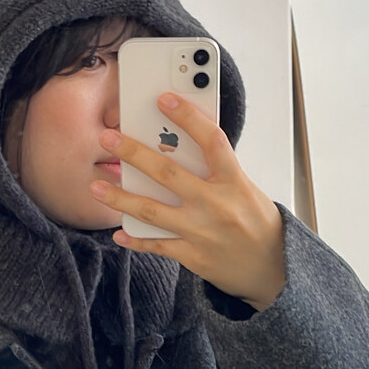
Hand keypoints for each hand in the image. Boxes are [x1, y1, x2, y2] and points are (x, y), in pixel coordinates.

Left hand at [90, 92, 285, 311]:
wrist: (273, 269)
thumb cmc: (258, 223)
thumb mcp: (245, 189)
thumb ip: (217, 171)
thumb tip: (179, 147)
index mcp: (234, 182)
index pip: (211, 140)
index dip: (188, 116)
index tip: (164, 99)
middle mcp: (216, 205)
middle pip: (167, 173)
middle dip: (133, 153)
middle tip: (108, 138)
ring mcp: (201, 232)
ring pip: (151, 211)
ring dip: (119, 198)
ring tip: (96, 187)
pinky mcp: (193, 256)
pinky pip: (157, 246)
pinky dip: (136, 240)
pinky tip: (118, 233)